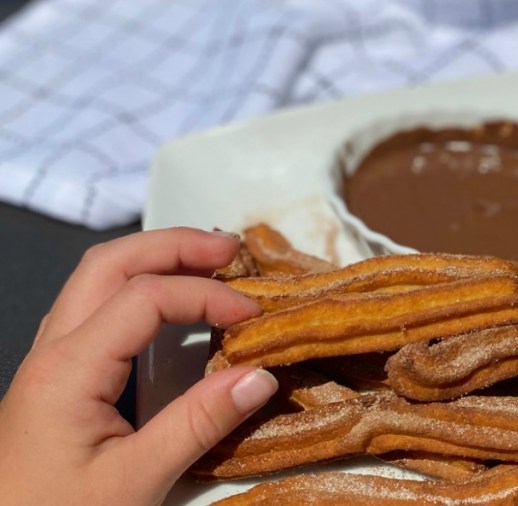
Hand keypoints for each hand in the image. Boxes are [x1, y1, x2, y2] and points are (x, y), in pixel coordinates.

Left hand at [0, 228, 277, 504]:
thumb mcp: (134, 482)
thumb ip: (198, 424)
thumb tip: (259, 376)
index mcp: (68, 370)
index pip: (145, 298)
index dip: (206, 295)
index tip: (254, 317)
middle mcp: (52, 351)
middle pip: (110, 264)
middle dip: (174, 246)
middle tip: (232, 250)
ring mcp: (48, 361)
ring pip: (96, 279)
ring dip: (154, 260)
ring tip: (208, 264)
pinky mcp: (55, 378)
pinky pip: (94, 307)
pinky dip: (139, 288)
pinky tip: (170, 307)